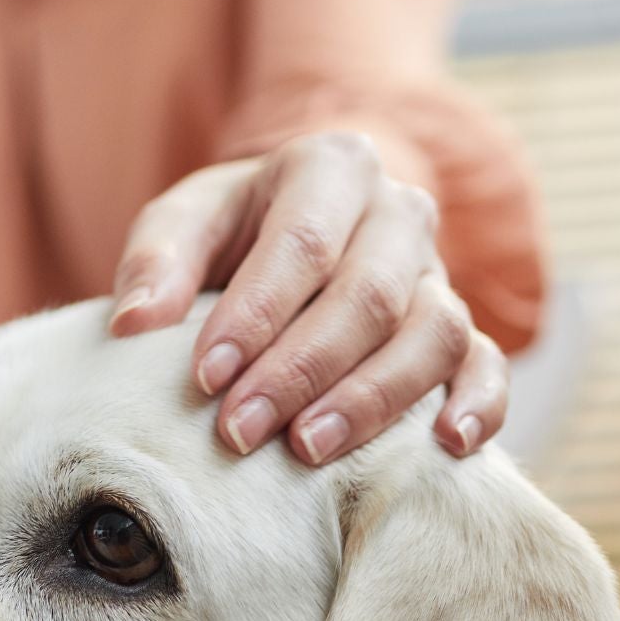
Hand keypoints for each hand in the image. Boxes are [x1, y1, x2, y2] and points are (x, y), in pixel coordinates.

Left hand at [108, 131, 507, 463]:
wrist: (297, 238)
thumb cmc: (232, 234)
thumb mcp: (184, 223)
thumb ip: (156, 261)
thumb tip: (133, 324)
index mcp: (331, 168)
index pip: (305, 241)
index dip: (256, 313)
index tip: (206, 377)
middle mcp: (399, 213)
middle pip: (370, 294)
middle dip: (301, 370)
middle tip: (239, 432)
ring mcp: (438, 273)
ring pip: (434, 332)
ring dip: (373, 399)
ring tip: (308, 452)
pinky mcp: (462, 330)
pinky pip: (487, 363)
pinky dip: (480, 404)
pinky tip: (447, 447)